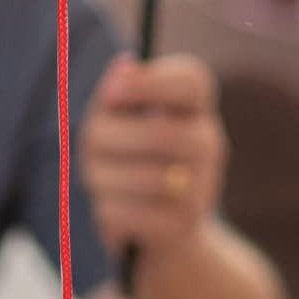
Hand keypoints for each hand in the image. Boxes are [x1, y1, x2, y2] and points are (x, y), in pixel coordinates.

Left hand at [79, 53, 228, 256]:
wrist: (158, 232)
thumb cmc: (127, 163)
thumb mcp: (114, 123)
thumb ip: (116, 94)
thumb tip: (123, 66)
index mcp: (194, 108)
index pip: (192, 81)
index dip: (150, 83)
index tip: (110, 94)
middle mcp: (209, 143)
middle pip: (160, 134)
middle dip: (110, 142)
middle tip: (89, 149)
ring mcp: (203, 187)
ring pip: (143, 179)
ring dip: (103, 180)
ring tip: (99, 182)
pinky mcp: (183, 225)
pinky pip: (128, 213)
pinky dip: (107, 211)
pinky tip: (111, 210)